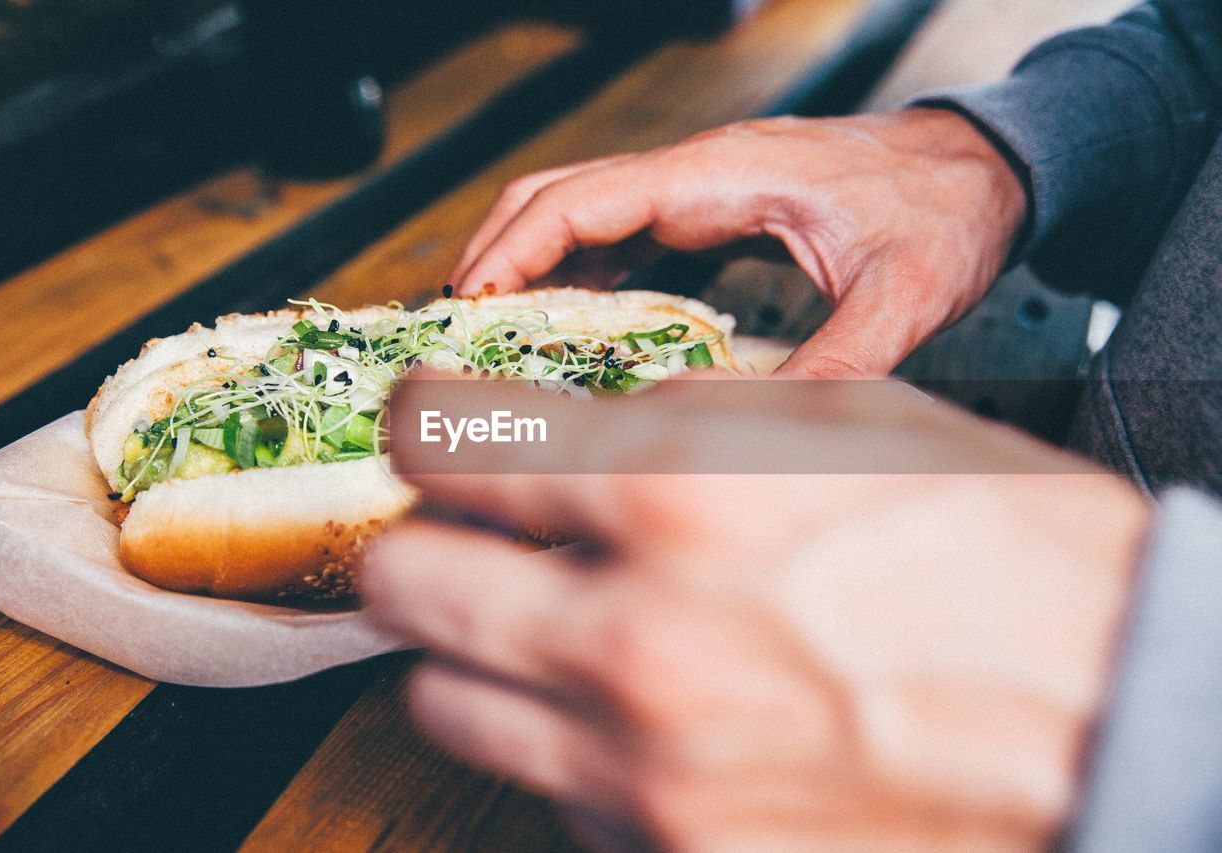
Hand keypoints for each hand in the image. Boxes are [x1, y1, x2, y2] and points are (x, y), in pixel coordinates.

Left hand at [363, 376, 1148, 850]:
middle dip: (428, 541)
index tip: (431, 426)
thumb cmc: (1004, 561)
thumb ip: (679, 423)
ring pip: (442, 700)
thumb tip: (573, 432)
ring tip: (545, 626)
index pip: (448, 441)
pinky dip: (561, 738)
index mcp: (677, 498)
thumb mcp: (842, 425)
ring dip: (475, 650)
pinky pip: (543, 787)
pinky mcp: (666, 851)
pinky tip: (635, 709)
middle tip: (471, 532)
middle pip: (408, 582)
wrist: (1113, 718)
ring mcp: (642, 769)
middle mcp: (637, 640)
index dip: (424, 420)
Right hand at [452, 109, 1025, 377]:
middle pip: (559, 195)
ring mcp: (703, 189)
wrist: (985, 166)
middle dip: (497, 252)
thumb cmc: (945, 205)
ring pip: (583, 211)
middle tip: (460, 327)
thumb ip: (838, 364)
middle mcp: (699, 175)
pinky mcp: (716, 211)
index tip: (469, 304)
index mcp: (720, 178)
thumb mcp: (902, 293)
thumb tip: (769, 439)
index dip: (512, 249)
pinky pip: (624, 237)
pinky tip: (579, 329)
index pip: (581, 200)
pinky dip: (582, 276)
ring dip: (533, 265)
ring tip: (500, 339)